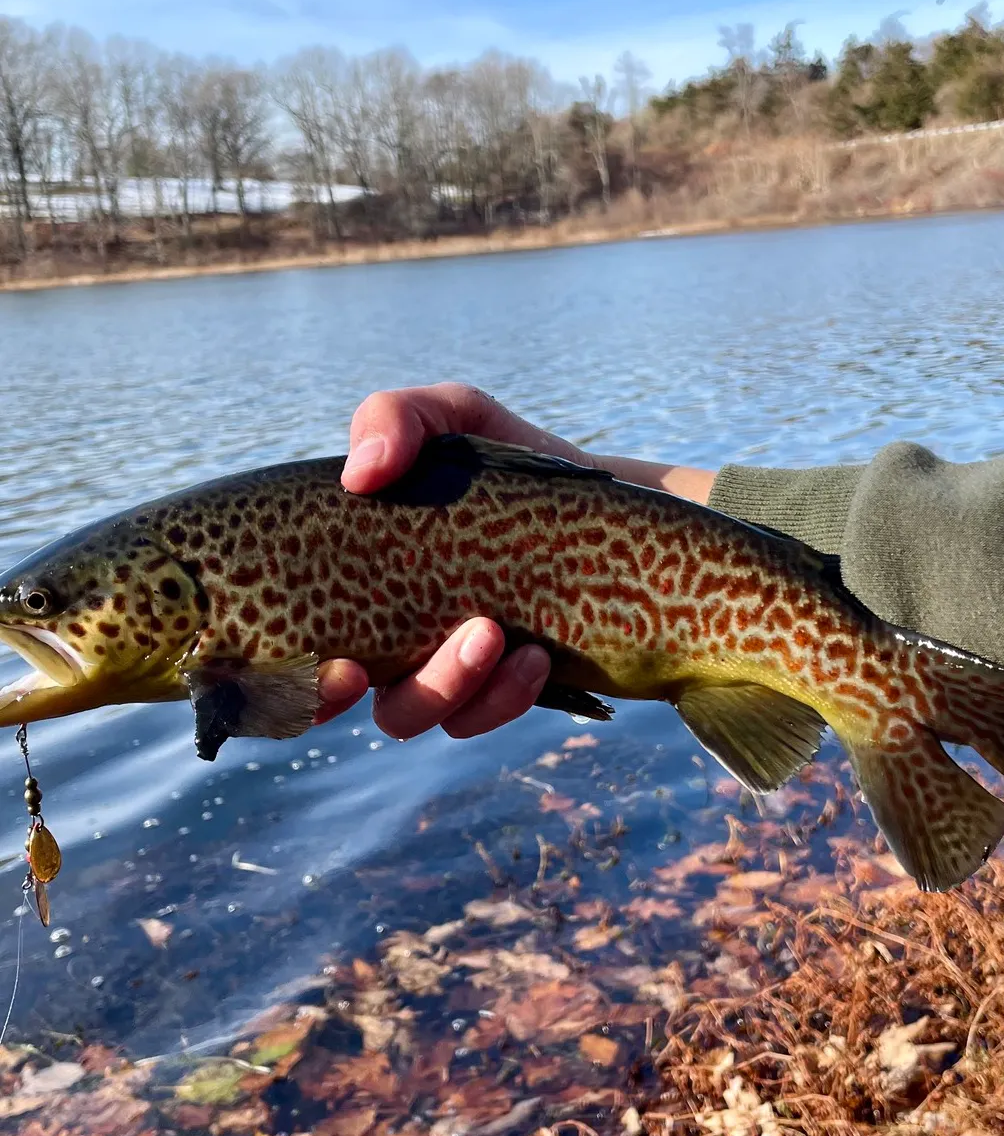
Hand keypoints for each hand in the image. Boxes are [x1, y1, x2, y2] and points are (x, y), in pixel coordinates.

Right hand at [315, 383, 715, 740]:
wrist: (605, 508)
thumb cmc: (507, 464)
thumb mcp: (455, 418)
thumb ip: (396, 417)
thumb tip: (362, 473)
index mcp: (347, 575)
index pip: (277, 635)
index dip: (267, 668)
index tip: (308, 655)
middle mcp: (377, 632)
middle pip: (324, 696)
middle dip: (327, 698)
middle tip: (355, 671)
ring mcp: (437, 670)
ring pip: (406, 714)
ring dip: (439, 685)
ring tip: (491, 632)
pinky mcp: (495, 692)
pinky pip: (477, 718)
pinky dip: (501, 696)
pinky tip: (535, 656)